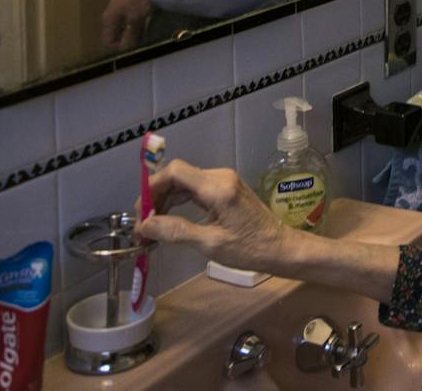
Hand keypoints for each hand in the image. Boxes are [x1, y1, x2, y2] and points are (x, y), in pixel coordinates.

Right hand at [101, 0, 153, 50]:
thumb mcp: (135, 19)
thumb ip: (129, 36)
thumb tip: (124, 50)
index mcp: (108, 20)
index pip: (107, 42)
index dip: (118, 48)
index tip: (131, 48)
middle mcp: (112, 17)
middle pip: (115, 36)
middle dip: (126, 42)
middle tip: (139, 44)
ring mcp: (121, 12)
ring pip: (124, 30)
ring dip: (133, 35)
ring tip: (144, 38)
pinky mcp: (131, 9)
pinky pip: (132, 23)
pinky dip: (138, 28)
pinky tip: (146, 30)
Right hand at [138, 160, 295, 275]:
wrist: (280, 248)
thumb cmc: (249, 248)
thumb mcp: (210, 243)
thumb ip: (176, 231)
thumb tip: (144, 226)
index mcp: (218, 187)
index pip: (174, 172)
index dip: (152, 189)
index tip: (141, 215)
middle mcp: (220, 177)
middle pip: (177, 176)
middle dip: (156, 198)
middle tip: (143, 228)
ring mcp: (224, 181)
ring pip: (184, 182)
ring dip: (165, 202)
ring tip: (153, 229)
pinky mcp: (225, 189)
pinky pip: (194, 189)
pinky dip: (178, 203)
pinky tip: (170, 222)